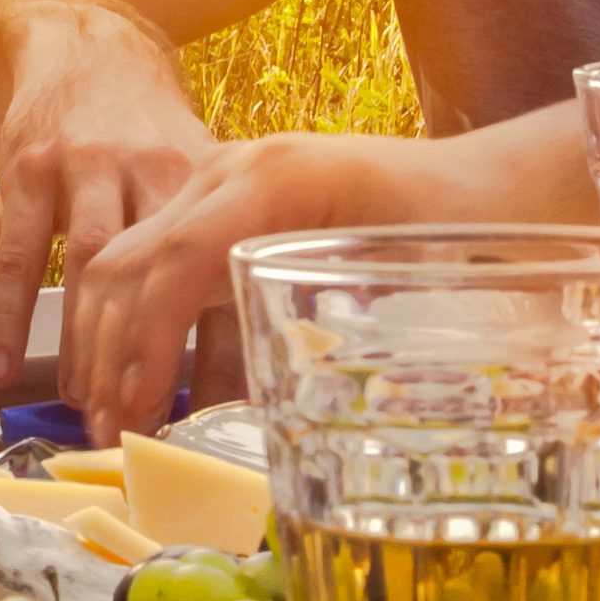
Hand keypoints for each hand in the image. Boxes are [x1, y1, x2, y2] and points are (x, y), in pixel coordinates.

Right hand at [0, 13, 214, 400]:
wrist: (90, 51)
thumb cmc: (154, 137)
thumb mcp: (199, 179)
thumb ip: (221, 256)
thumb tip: (250, 364)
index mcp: (208, 180)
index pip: (220, 280)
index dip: (216, 355)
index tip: (211, 422)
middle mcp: (152, 169)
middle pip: (153, 279)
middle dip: (145, 359)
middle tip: (137, 428)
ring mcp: (87, 166)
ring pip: (87, 270)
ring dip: (83, 345)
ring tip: (82, 409)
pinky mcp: (29, 166)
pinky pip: (15, 253)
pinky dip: (6, 315)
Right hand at [58, 126, 522, 442]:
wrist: (490, 186)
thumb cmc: (463, 231)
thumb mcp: (405, 280)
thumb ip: (338, 334)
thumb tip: (263, 415)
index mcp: (276, 177)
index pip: (179, 257)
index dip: (147, 338)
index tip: (137, 408)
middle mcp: (235, 169)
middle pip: (135, 258)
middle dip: (111, 350)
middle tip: (109, 431)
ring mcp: (224, 183)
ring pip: (130, 259)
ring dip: (110, 341)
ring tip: (112, 416)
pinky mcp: (226, 208)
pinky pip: (161, 263)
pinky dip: (141, 326)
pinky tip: (145, 385)